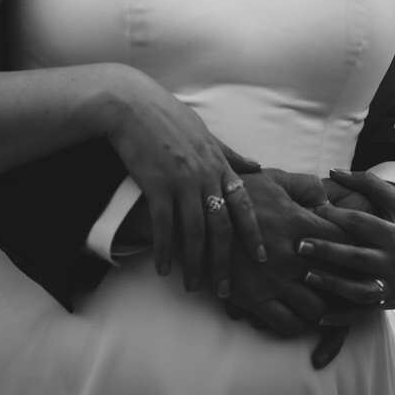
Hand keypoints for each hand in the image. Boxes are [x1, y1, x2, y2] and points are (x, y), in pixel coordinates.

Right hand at [101, 69, 265, 292]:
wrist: (133, 105)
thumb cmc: (168, 116)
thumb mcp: (206, 132)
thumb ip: (230, 153)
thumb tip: (256, 166)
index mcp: (218, 163)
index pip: (243, 204)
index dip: (253, 232)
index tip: (262, 257)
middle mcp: (204, 175)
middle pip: (220, 227)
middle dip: (224, 261)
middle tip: (224, 289)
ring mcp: (181, 181)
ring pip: (193, 232)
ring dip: (194, 263)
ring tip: (193, 286)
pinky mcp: (156, 186)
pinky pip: (163, 226)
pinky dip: (165, 250)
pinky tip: (164, 269)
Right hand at [220, 169, 358, 368]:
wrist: (194, 215)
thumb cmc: (234, 192)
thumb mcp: (271, 179)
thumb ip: (303, 185)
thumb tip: (326, 196)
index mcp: (299, 222)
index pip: (345, 239)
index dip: (360, 248)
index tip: (369, 255)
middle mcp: (292, 254)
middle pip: (339, 278)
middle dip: (355, 286)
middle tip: (366, 291)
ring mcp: (274, 279)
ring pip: (317, 308)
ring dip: (325, 309)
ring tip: (331, 308)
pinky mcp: (254, 298)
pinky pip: (287, 324)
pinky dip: (298, 325)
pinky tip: (299, 318)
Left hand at [295, 168, 394, 311]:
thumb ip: (370, 184)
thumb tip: (333, 171)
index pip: (363, 223)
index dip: (336, 216)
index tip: (312, 210)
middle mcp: (394, 261)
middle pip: (357, 257)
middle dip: (327, 251)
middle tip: (298, 244)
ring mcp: (391, 285)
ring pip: (358, 290)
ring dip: (331, 285)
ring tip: (305, 275)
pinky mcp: (387, 303)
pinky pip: (362, 313)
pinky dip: (342, 317)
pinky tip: (319, 315)